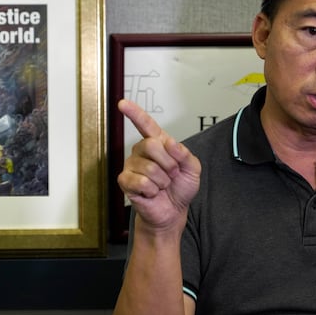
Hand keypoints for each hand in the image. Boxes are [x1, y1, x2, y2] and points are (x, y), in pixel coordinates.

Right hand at [117, 99, 200, 233]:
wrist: (173, 210)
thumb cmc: (180, 188)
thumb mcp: (193, 169)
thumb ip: (185, 154)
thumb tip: (170, 143)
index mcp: (158, 143)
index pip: (146, 124)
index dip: (134, 113)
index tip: (122, 103)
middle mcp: (142, 151)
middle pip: (151, 145)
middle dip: (169, 164)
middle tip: (171, 174)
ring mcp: (132, 165)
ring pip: (149, 167)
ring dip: (163, 180)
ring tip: (162, 185)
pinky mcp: (125, 181)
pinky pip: (141, 181)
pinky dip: (152, 190)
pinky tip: (152, 192)